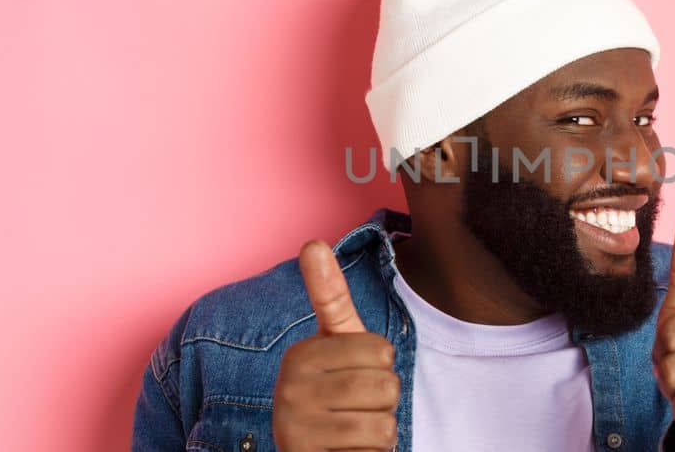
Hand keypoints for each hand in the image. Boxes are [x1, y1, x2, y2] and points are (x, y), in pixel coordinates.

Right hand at [273, 240, 398, 451]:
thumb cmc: (334, 394)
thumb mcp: (337, 344)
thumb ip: (329, 295)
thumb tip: (312, 242)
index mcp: (300, 355)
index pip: (380, 351)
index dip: (381, 368)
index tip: (355, 377)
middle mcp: (289, 389)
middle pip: (384, 386)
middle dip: (383, 402)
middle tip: (356, 409)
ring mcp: (296, 429)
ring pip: (383, 424)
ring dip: (379, 432)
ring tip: (353, 430)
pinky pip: (373, 451)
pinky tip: (349, 451)